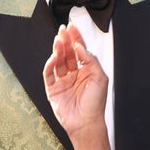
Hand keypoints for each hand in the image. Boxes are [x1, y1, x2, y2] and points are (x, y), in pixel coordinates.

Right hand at [43, 24, 111, 149]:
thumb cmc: (96, 103)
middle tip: (63, 30)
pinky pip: (49, 74)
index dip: (76, 38)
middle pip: (67, 53)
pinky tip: (54, 56)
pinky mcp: (53, 89)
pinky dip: (50, 64)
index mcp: (86, 71)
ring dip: (58, 50)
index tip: (73, 27)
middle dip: (65, 40)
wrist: (87, 123)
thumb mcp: (100, 77)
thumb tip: (80, 47)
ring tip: (58, 40)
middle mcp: (73, 74)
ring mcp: (62, 81)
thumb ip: (90, 60)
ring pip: (58, 61)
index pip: (79, 51)